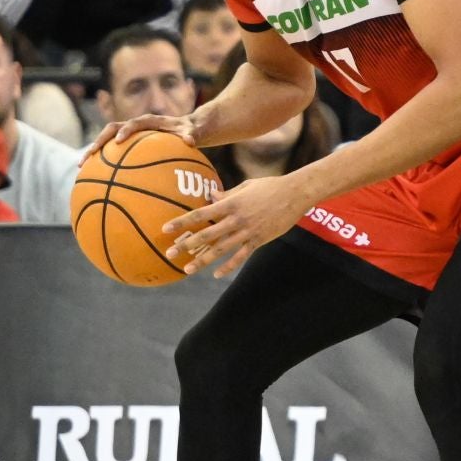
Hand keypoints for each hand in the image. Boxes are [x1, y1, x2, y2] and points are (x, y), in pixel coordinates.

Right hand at [84, 111, 197, 160]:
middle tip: (87, 157)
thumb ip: (190, 134)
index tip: (118, 142)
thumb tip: (191, 141)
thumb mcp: (193, 131)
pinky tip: (96, 179)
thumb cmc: (190, 130)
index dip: (125, 131)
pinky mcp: (128, 144)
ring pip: (106, 141)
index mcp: (149, 121)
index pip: (133, 124)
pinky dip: (103, 163)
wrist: (187, 128)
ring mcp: (129, 134)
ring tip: (81, 168)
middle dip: (98, 143)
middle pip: (110, 131)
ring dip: (94, 152)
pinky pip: (113, 153)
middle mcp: (135, 126)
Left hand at [164, 173, 308, 277]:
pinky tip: (217, 274)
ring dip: (203, 260)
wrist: (294, 194)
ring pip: (221, 249)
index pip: (200, 214)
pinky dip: (229, 266)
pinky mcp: (259, 240)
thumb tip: (210, 196)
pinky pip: (241, 256)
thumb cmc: (270, 186)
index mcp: (230, 203)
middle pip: (206, 234)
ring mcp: (247, 231)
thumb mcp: (246, 186)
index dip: (182, 221)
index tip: (166, 228)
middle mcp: (236, 219)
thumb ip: (227, 194)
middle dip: (186, 245)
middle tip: (170, 253)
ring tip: (188, 270)